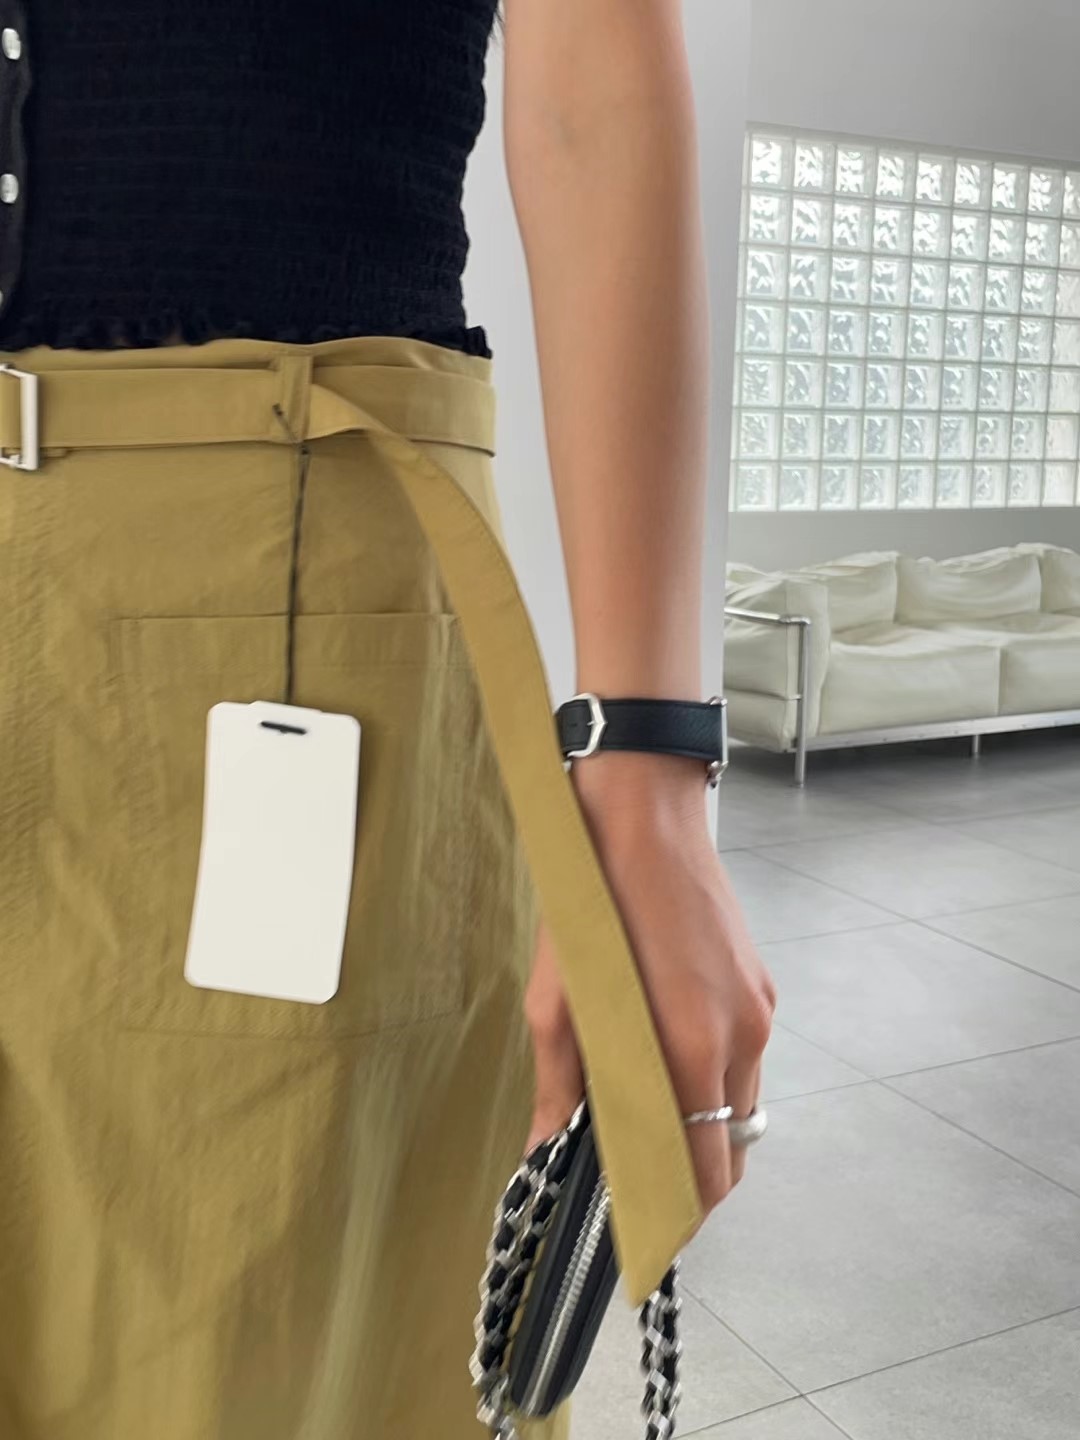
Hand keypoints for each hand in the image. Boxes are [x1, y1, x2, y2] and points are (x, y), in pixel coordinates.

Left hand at [523, 751, 775, 1209]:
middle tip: (636, 1178)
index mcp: (692, 1049)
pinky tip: (667, 1052)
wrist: (645, 811)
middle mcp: (742, 1038)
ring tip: (644, 1112)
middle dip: (691, 1177)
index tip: (643, 1227)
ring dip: (702, 1125)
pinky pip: (744, 1056)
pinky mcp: (762, 985)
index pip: (710, 1172)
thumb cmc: (593, 900)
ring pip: (741, 1104)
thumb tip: (549, 1150)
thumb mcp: (556, 998)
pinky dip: (712, 1076)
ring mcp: (760, 1010)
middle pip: (733, 1148)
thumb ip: (561, 1084)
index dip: (680, 1213)